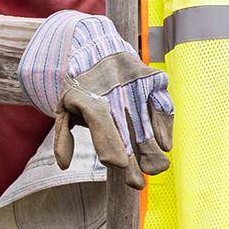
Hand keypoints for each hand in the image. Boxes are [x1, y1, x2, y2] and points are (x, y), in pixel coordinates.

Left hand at [17, 10, 169, 183]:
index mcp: (88, 97)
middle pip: (127, 130)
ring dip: (152, 147)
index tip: (119, 165)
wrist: (95, 44)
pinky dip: (165, 124)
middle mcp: (115, 91)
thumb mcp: (64, 107)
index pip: (101, 123)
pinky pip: (161, 105)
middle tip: (136, 183)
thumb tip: (63, 165)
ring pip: (147, 120)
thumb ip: (63, 135)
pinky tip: (166, 145)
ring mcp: (136, 85)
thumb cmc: (80, 85)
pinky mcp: (151, 80)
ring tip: (156, 168)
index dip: (110, 145)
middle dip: (134, 158)